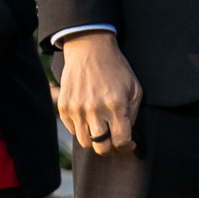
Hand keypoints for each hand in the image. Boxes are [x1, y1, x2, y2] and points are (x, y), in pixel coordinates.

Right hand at [56, 32, 142, 154]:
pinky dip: (82, 129)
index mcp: (116, 105)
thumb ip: (133, 113)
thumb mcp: (134, 88)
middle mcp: (95, 110)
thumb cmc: (116, 69)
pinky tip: (89, 119)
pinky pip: (73, 130)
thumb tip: (127, 132)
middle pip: (101, 147)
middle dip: (110, 148)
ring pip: (85, 142)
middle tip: (114, 141)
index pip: (121, 141)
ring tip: (101, 130)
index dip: (126, 147)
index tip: (129, 144)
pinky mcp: (64, 107)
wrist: (89, 49)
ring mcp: (77, 109)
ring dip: (95, 140)